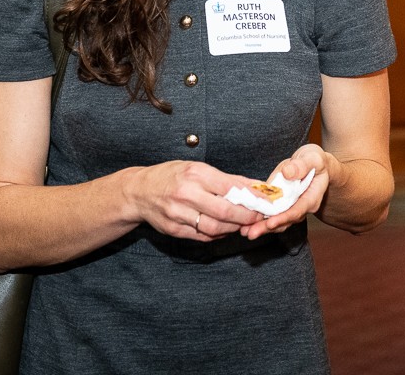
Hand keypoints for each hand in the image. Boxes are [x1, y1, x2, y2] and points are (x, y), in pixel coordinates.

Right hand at [129, 160, 261, 240]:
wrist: (139, 192)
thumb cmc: (172, 176)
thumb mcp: (198, 169)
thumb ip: (227, 179)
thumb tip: (256, 186)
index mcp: (195, 174)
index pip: (230, 188)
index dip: (252, 198)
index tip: (266, 202)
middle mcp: (186, 194)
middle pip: (224, 211)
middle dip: (246, 217)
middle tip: (259, 218)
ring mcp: (178, 214)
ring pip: (215, 227)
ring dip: (234, 228)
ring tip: (244, 224)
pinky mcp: (174, 230)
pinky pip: (203, 236)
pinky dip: (219, 234)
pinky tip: (226, 229)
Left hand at [241, 144, 332, 240]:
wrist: (313, 164)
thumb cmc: (315, 161)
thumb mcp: (312, 158)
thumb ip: (301, 165)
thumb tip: (287, 173)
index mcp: (311, 198)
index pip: (297, 210)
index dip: (283, 217)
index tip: (270, 223)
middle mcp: (301, 207)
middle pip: (285, 221)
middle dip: (267, 228)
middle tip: (251, 232)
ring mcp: (290, 207)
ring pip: (276, 222)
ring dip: (260, 227)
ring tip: (244, 230)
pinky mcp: (280, 205)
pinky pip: (270, 214)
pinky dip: (258, 219)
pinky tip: (245, 223)